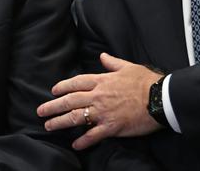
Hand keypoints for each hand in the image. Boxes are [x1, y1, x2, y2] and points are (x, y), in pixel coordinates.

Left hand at [37, 52, 162, 149]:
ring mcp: (103, 112)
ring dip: (60, 122)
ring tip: (49, 126)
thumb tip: (102, 56)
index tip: (53, 91)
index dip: (63, 86)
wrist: (159, 98)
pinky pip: (93, 135)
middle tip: (41, 111)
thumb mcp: (128, 67)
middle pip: (70, 100)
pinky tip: (75, 144)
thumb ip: (112, 62)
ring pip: (76, 117)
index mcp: (102, 80)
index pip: (76, 82)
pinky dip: (83, 140)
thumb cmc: (145, 81)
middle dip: (53, 106)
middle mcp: (98, 96)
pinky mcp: (112, 127)